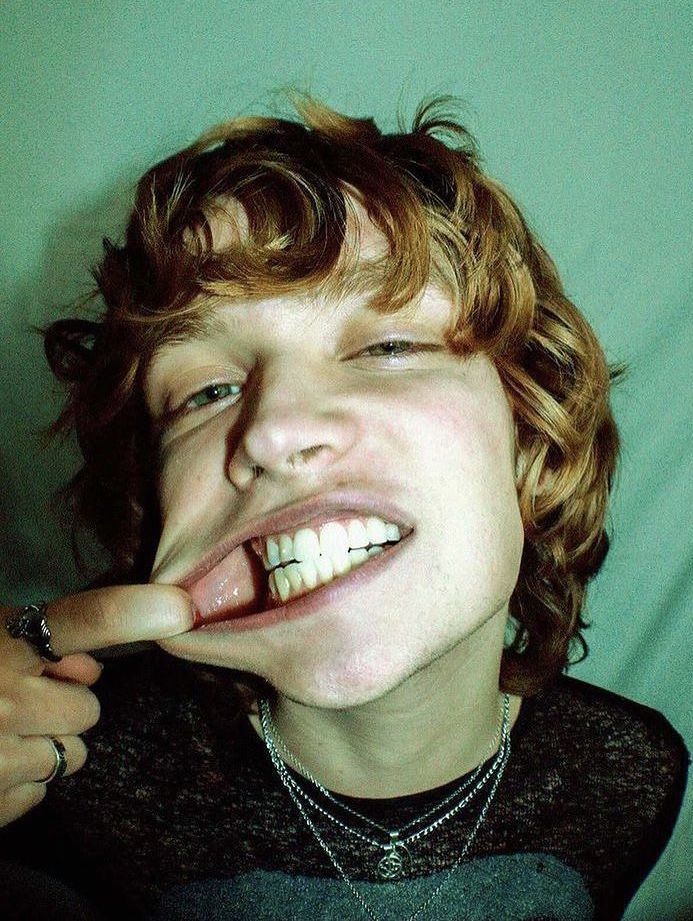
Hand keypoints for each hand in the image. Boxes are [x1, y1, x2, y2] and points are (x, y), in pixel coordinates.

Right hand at [0, 585, 193, 826]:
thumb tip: (89, 668)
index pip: (81, 621)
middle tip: (17, 701)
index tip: (181, 608)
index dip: (133, 612)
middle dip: (62, 706)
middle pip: (88, 709)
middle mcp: (3, 702)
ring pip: (69, 756)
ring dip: (44, 747)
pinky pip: (38, 794)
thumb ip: (34, 641)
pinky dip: (19, 784)